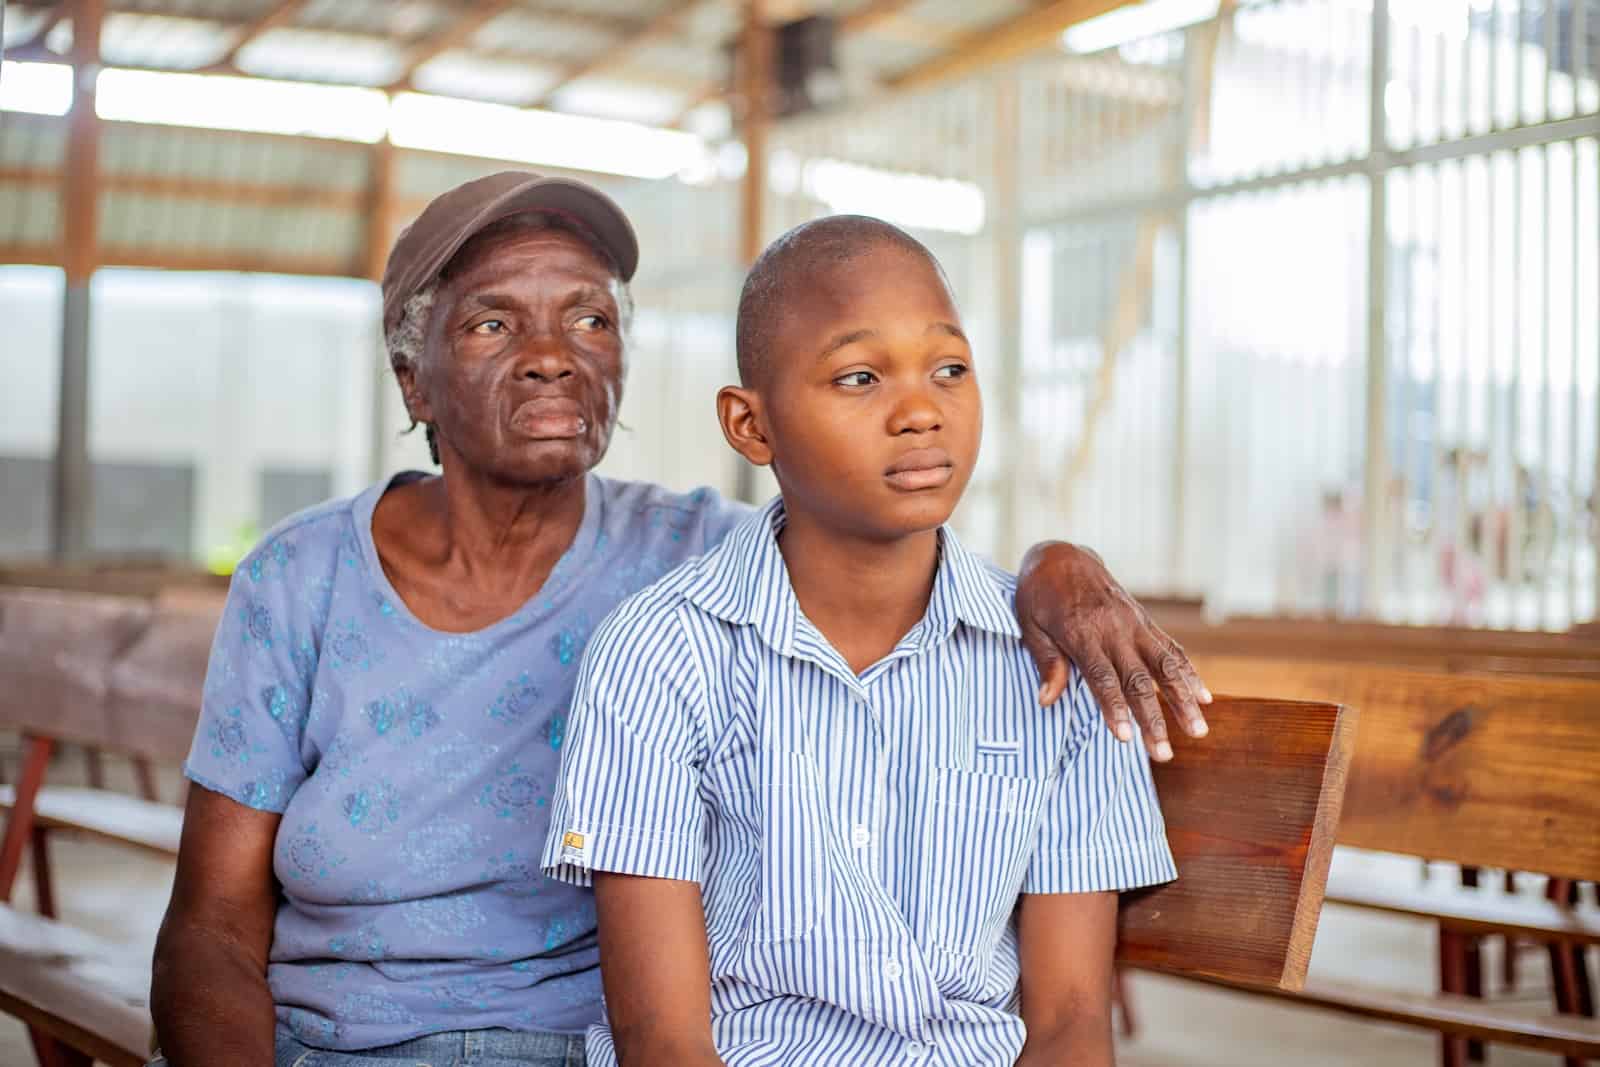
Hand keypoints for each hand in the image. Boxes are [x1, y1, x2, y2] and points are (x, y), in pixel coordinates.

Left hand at [1015, 541, 1209, 760]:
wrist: (1061, 557)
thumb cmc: (1038, 595)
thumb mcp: (1029, 625)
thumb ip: (1045, 661)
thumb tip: (1046, 700)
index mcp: (1082, 632)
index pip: (1102, 678)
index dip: (1115, 709)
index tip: (1126, 738)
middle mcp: (1114, 629)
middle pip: (1138, 680)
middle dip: (1153, 719)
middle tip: (1163, 754)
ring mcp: (1133, 623)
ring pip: (1165, 666)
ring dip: (1183, 700)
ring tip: (1198, 731)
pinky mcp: (1144, 621)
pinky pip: (1171, 649)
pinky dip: (1189, 673)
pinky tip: (1204, 698)